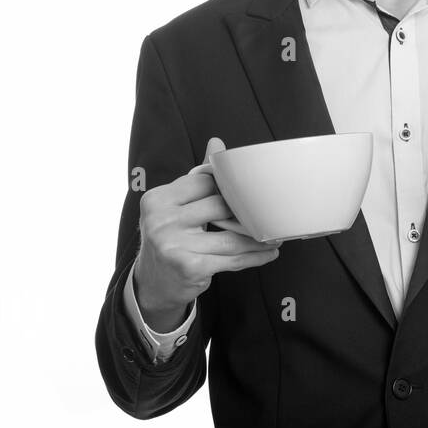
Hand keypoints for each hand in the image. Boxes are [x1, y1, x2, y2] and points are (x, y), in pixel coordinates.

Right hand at [133, 137, 280, 327]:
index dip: (228, 187)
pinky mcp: (190, 267)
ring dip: (259, 238)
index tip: (246, 193)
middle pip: (221, 206)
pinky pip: (233, 259)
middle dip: (246, 212)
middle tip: (267, 214)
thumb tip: (217, 143)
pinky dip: (255, 256)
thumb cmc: (170, 238)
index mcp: (158, 199)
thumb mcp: (175, 206)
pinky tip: (268, 253)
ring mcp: (174, 245)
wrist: (152, 284)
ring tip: (275, 236)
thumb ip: (197, 177)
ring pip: (232, 236)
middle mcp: (161, 220)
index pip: (205, 182)